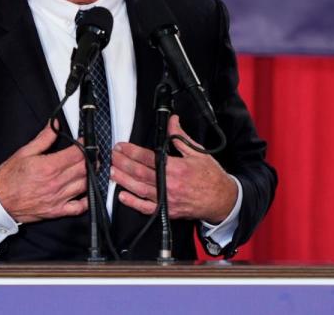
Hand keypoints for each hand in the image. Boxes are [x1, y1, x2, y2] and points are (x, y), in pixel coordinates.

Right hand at [0, 123, 87, 222]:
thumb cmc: (9, 178)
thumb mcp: (24, 152)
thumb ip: (43, 139)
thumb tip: (54, 125)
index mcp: (48, 166)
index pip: (77, 154)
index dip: (86, 145)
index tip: (86, 141)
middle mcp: (56, 183)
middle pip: (84, 168)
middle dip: (92, 159)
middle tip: (93, 154)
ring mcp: (58, 198)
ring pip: (85, 185)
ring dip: (93, 176)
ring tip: (93, 168)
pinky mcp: (57, 211)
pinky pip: (79, 208)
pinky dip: (87, 200)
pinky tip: (88, 191)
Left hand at [111, 115, 236, 223]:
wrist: (221, 200)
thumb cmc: (211, 177)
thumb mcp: (197, 152)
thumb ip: (180, 137)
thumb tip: (172, 121)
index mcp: (176, 168)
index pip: (148, 157)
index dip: (131, 151)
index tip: (122, 146)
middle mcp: (169, 184)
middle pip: (140, 173)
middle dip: (123, 163)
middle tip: (113, 156)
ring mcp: (167, 199)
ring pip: (139, 189)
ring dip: (123, 180)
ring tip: (112, 171)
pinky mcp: (167, 211)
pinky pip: (147, 208)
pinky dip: (133, 203)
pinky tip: (123, 196)